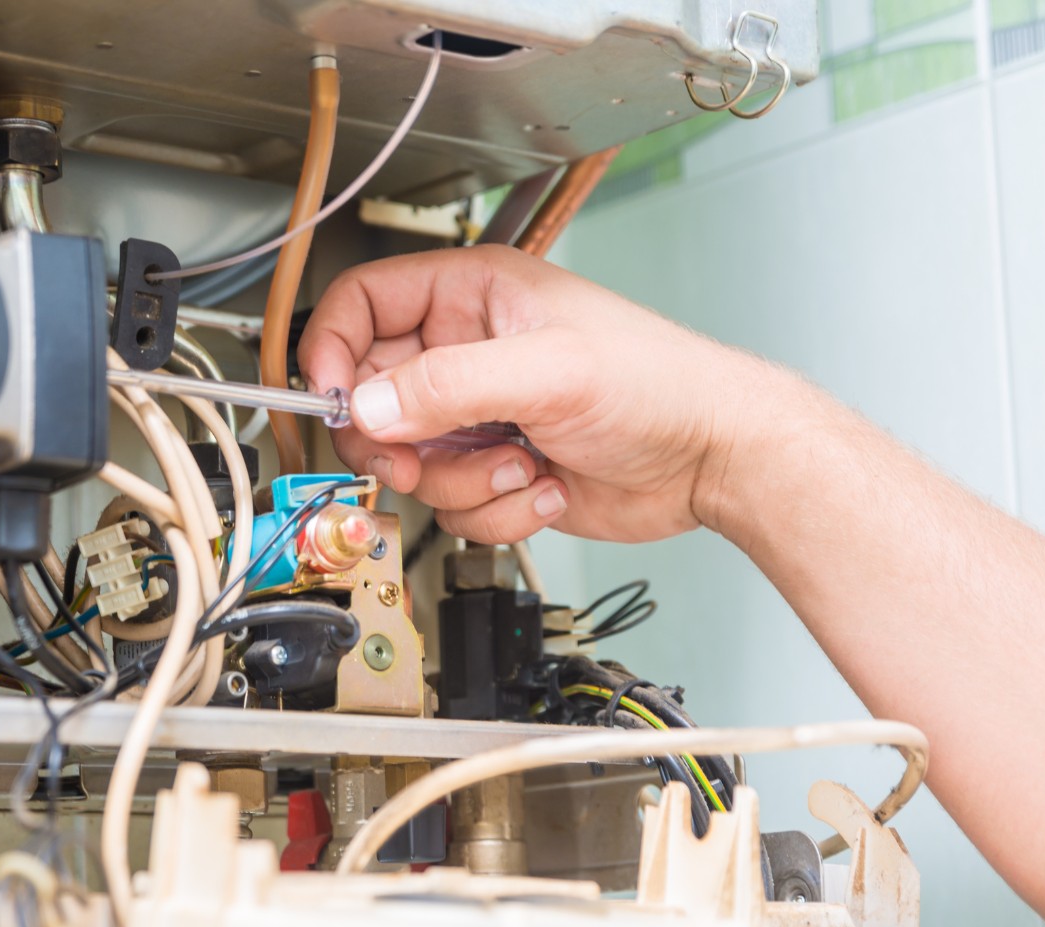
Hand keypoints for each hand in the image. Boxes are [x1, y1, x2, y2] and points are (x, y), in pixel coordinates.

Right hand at [299, 245, 784, 543]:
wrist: (711, 459)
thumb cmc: (659, 385)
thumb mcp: (548, 372)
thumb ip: (449, 387)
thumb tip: (367, 407)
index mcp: (472, 296)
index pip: (361, 306)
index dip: (333, 351)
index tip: (333, 400)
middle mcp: (467, 354)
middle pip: (371, 399)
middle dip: (398, 442)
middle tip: (421, 458)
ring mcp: (479, 419)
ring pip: (410, 464)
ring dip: (463, 483)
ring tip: (525, 465)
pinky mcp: (496, 473)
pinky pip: (452, 507)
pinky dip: (496, 512)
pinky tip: (547, 485)